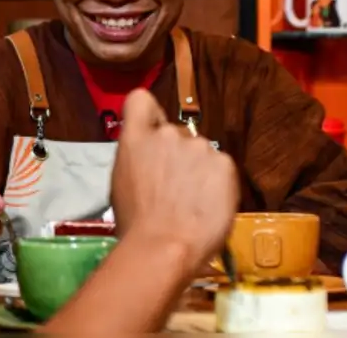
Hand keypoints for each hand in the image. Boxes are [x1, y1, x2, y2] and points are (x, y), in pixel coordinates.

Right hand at [111, 89, 239, 271]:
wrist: (165, 246)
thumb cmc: (135, 224)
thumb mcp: (122, 184)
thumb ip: (138, 160)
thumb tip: (150, 163)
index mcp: (136, 139)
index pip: (140, 100)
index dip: (149, 115)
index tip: (152, 133)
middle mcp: (167, 134)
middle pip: (176, 135)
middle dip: (177, 156)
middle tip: (175, 189)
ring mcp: (198, 146)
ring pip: (201, 152)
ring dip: (198, 170)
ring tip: (194, 203)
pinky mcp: (225, 163)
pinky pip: (221, 167)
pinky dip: (217, 184)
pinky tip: (209, 206)